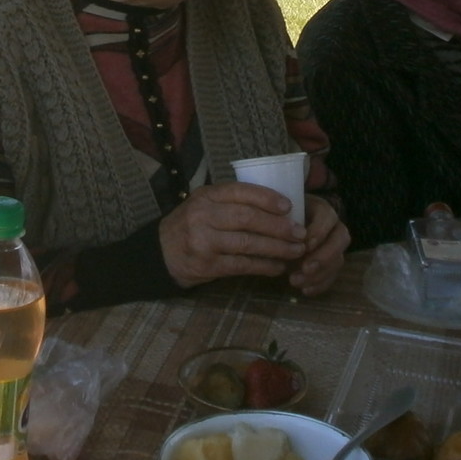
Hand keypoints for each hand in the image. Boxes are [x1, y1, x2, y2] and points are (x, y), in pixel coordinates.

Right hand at [158, 182, 305, 288]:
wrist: (160, 253)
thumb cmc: (192, 225)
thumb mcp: (205, 204)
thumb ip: (232, 202)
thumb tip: (278, 206)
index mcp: (206, 195)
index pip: (241, 192)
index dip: (268, 198)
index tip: (290, 207)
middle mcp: (204, 215)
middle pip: (248, 218)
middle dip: (278, 226)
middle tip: (300, 233)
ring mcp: (204, 241)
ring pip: (248, 243)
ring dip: (277, 248)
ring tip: (296, 251)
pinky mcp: (207, 265)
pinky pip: (242, 265)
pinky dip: (263, 266)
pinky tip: (278, 267)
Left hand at [288, 194, 349, 295]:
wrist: (279, 234)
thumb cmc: (278, 220)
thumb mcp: (278, 216)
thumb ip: (281, 225)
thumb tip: (281, 238)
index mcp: (320, 209)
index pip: (327, 215)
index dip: (319, 231)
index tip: (304, 244)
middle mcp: (332, 226)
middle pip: (341, 238)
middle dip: (324, 256)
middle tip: (305, 268)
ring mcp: (334, 246)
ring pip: (339, 259)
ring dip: (320, 274)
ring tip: (296, 282)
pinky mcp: (331, 263)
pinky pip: (333, 275)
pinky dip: (320, 285)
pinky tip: (305, 291)